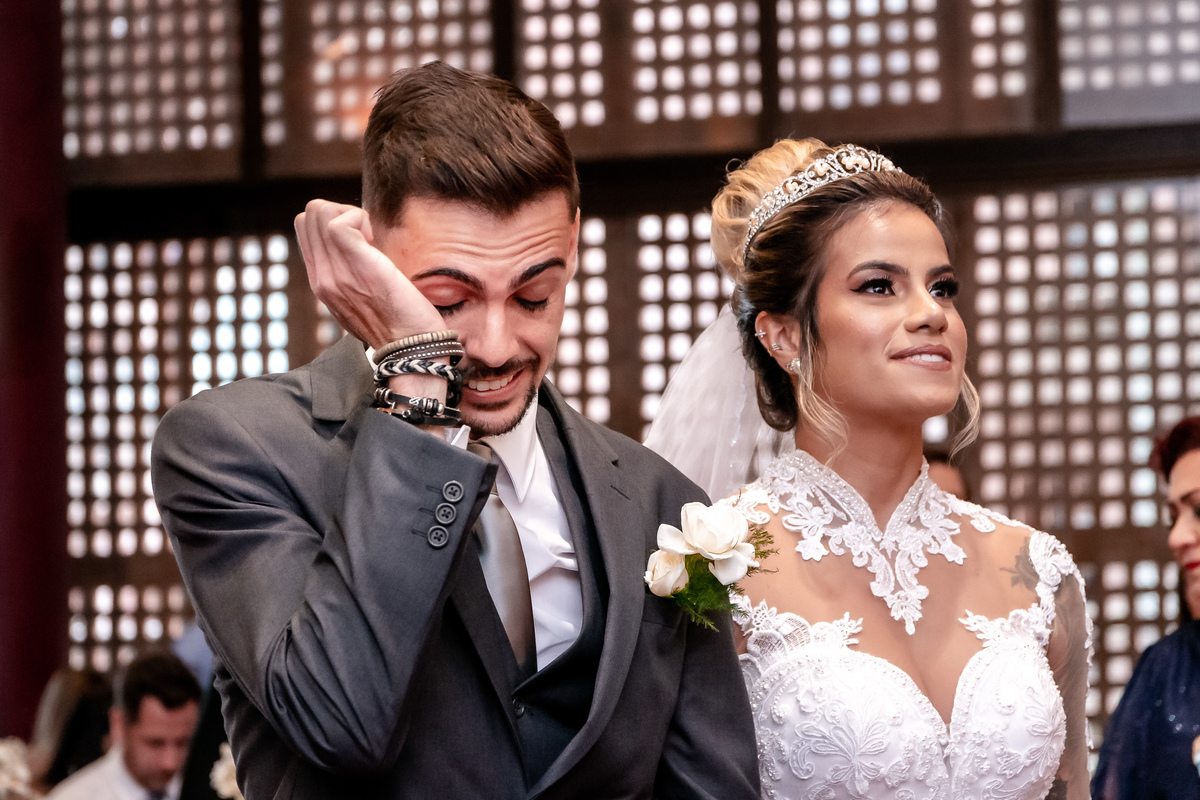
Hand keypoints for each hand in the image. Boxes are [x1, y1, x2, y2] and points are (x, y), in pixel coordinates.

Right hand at [294, 199, 446, 347]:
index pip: (305, 229)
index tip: (361, 242)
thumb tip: (361, 251)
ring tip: (369, 239)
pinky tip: (374, 240)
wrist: (412, 350)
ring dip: (349, 215)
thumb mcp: (361, 302)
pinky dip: (358, 218)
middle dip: (340, 213)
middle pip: (307, 215)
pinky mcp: (358, 265)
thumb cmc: (399, 325)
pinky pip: (339, 223)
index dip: (334, 223)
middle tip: (366, 238)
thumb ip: (350, 279)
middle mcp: (322, 277)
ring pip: (318, 212)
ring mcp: (335, 272)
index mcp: (322, 283)